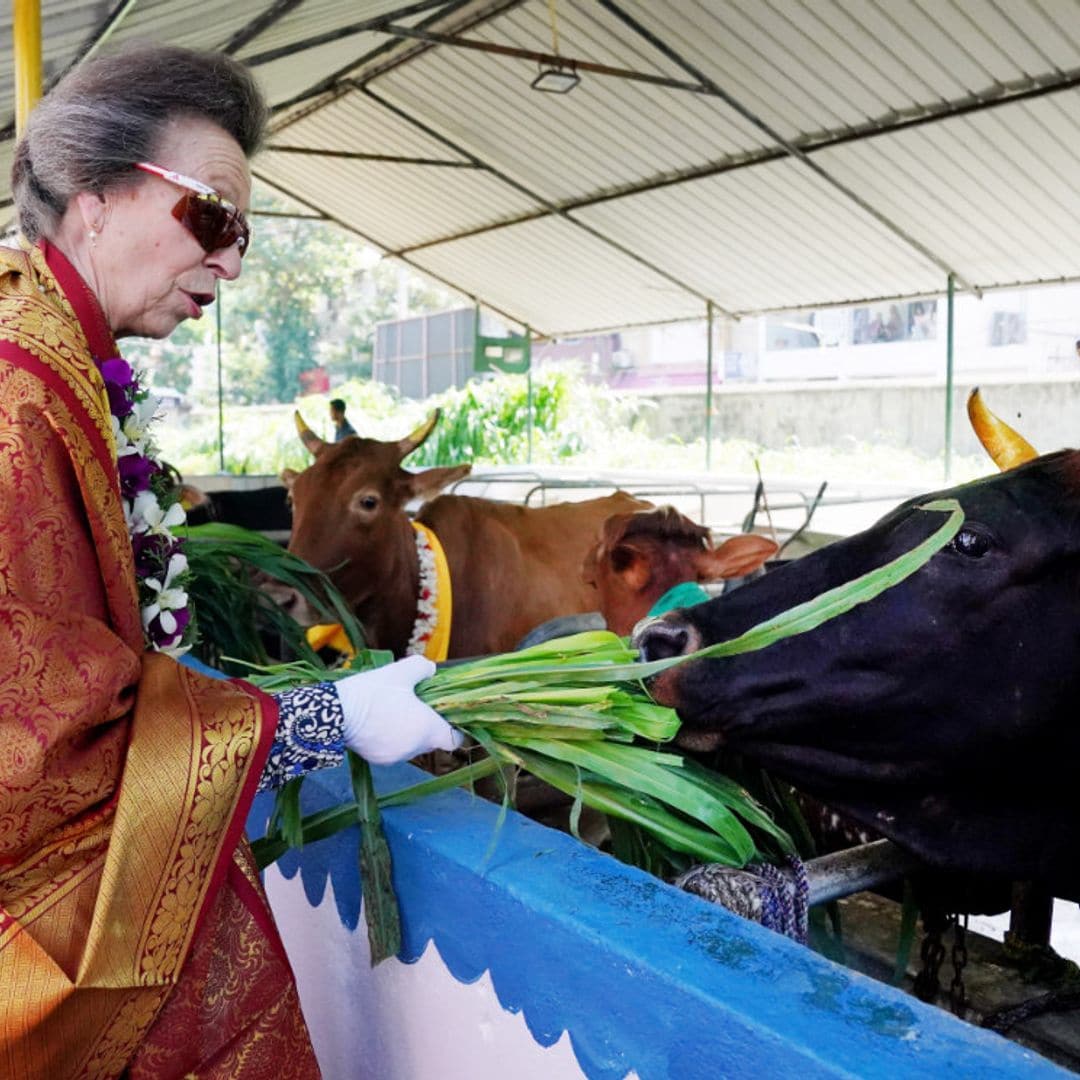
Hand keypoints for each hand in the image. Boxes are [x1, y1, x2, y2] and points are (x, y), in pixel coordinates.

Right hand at [336, 655, 462, 764]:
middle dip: (428, 725)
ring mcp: (396, 756)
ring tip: (393, 710)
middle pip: (432, 741)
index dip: (455, 728)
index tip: (446, 715)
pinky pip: (393, 749)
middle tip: (416, 704)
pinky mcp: (378, 759)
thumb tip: (431, 671)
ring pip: (412, 744)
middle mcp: (414, 748)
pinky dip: (391, 738)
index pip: (454, 739)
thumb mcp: (401, 671)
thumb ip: (423, 668)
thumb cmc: (373, 691)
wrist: (335, 712)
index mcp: (426, 729)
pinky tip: (379, 721)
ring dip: (408, 731)